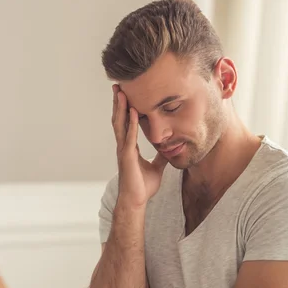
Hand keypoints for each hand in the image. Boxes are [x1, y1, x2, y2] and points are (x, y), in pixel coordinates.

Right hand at [112, 85, 167, 207]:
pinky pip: (129, 137)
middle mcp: (124, 146)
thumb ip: (161, 157)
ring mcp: (124, 150)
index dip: (125, 109)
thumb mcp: (157, 167)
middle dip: (118, 103)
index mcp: (129, 147)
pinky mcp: (127, 157)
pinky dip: (131, 124)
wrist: (136, 201)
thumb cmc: (143, 186)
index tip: (126, 94)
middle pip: (119, 119)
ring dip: (121, 108)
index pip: (126, 123)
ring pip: (120, 125)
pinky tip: (134, 112)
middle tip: (118, 86)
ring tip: (121, 92)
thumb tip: (169, 150)